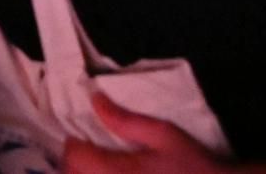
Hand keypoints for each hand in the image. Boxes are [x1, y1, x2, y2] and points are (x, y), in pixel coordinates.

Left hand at [62, 93, 257, 173]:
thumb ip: (125, 120)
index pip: (73, 157)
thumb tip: (94, 99)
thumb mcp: (163, 134)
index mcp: (118, 172)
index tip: (83, 137)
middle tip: (89, 153)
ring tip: (97, 169)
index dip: (74, 144)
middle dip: (74, 164)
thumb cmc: (191, 166)